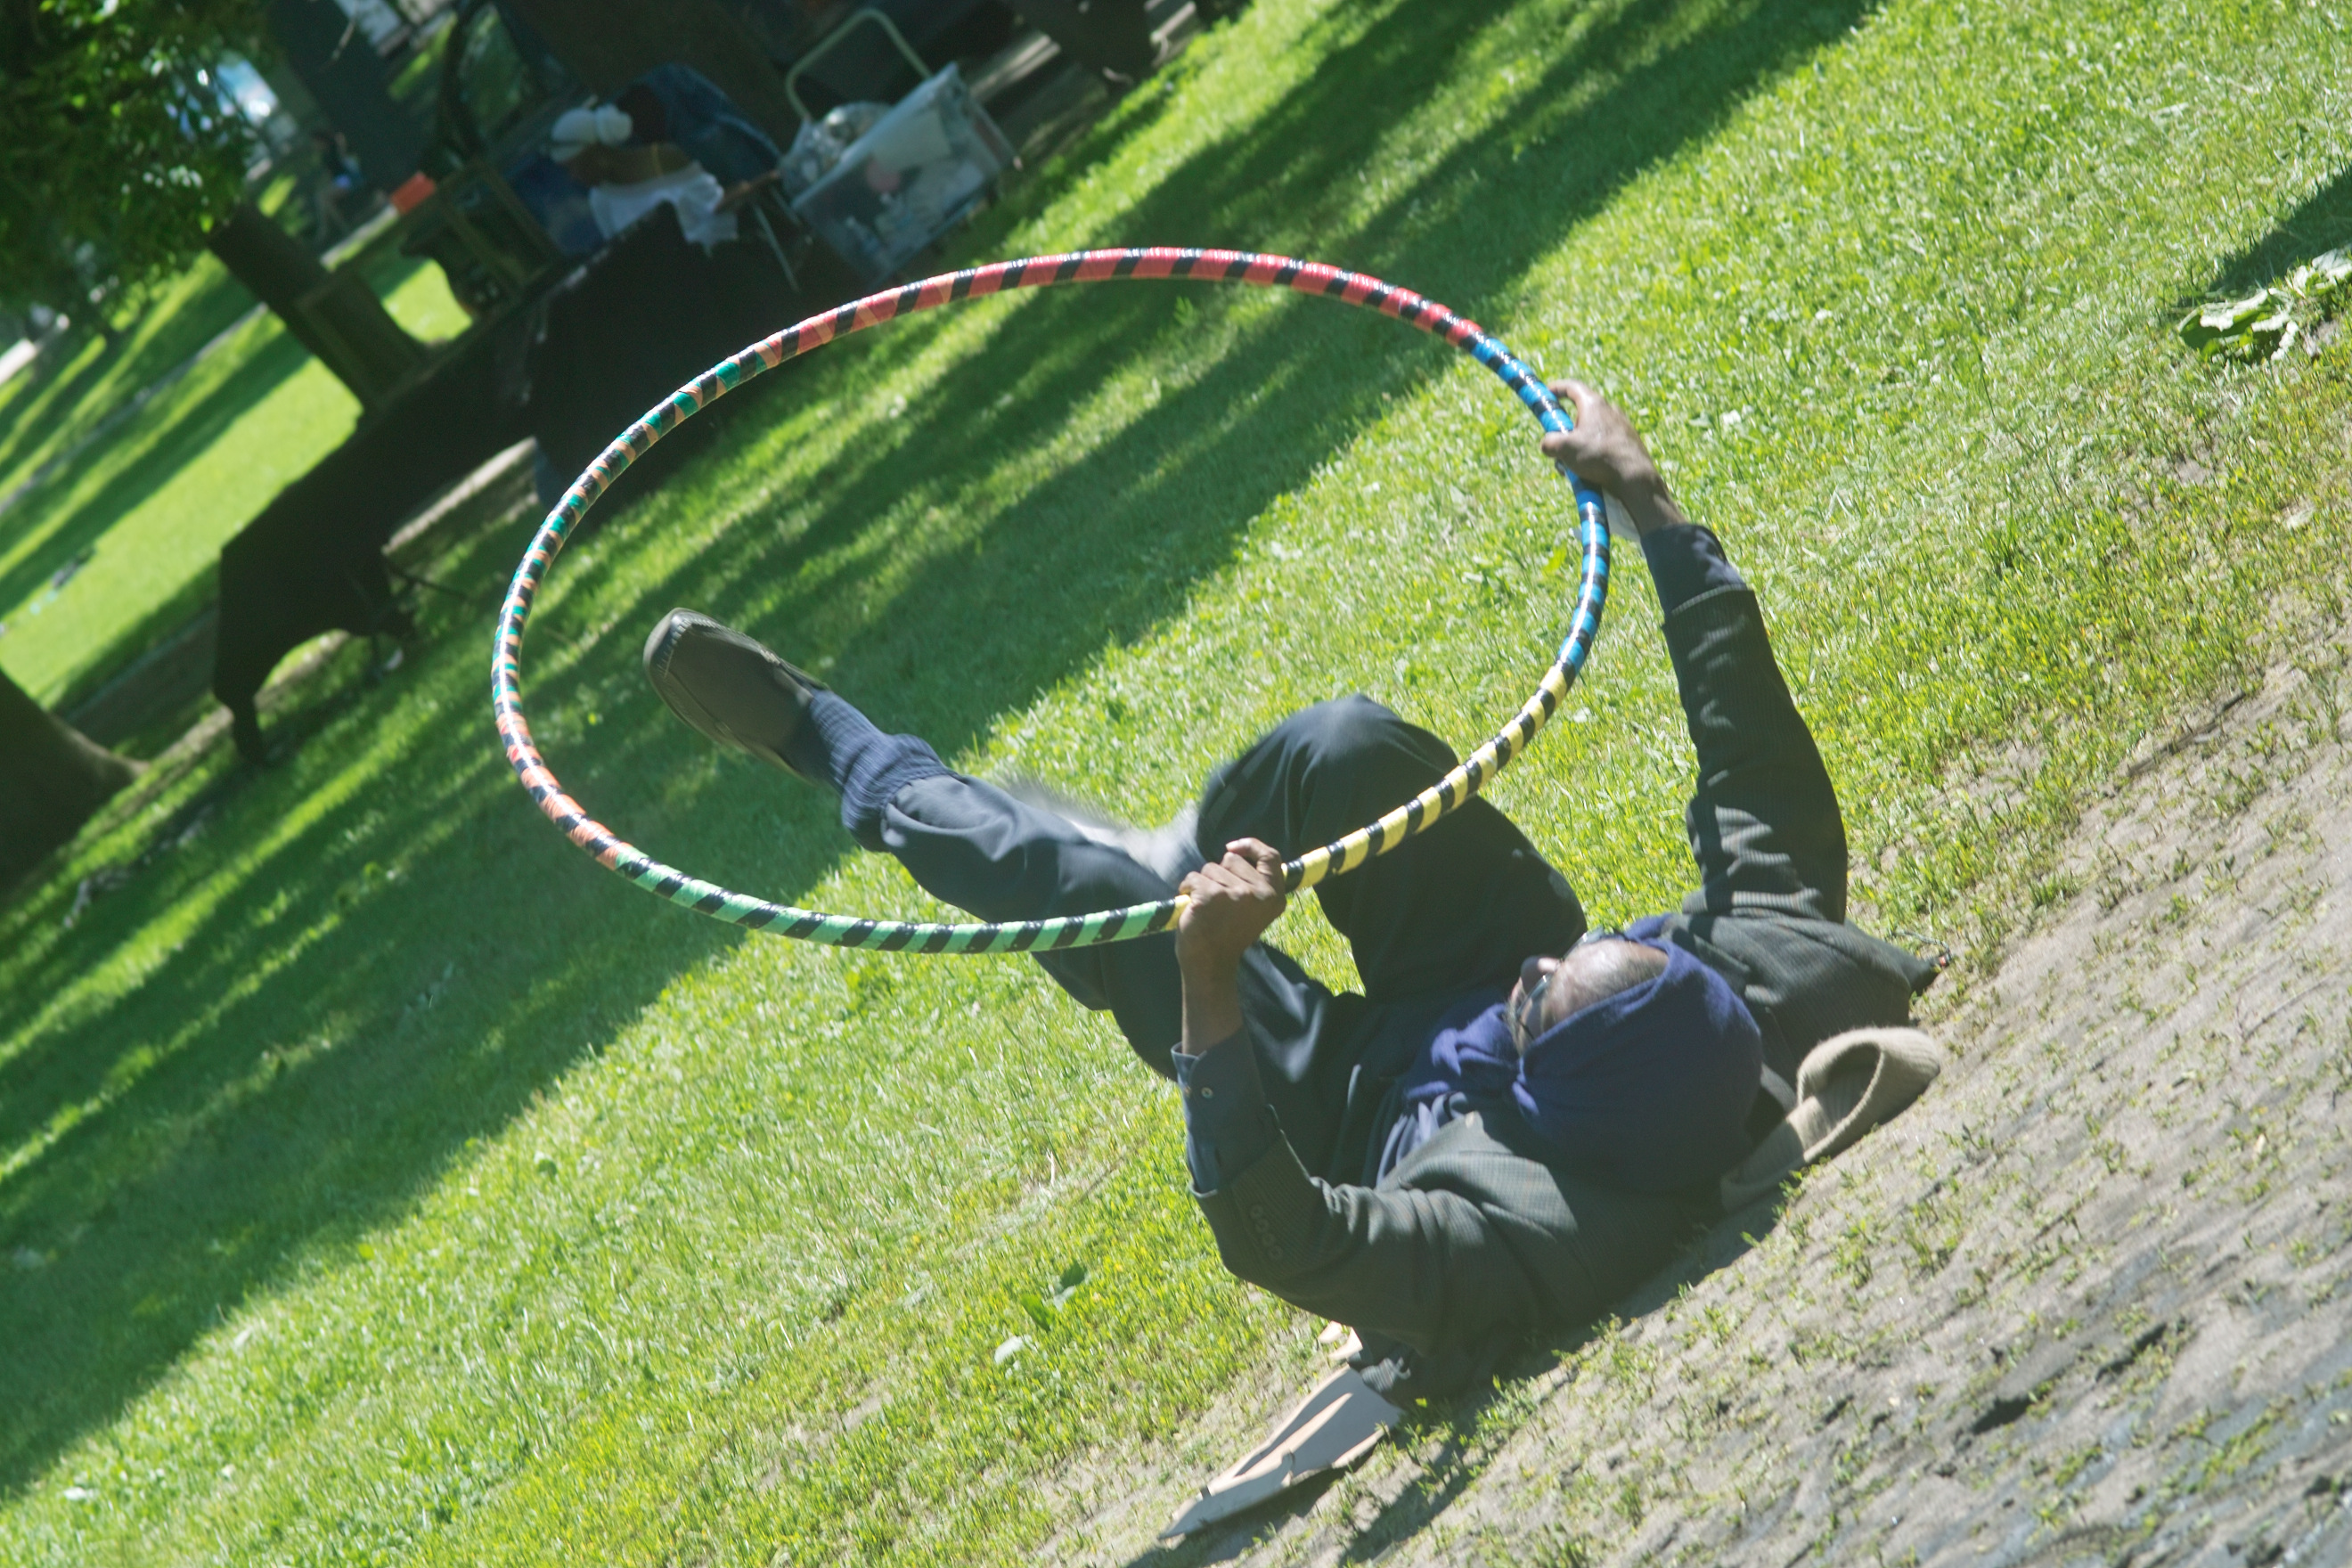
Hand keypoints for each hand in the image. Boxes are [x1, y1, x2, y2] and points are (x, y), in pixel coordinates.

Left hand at [1175, 837, 1287, 971]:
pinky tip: (1191, 906)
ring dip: (1202, 883)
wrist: (1210, 964)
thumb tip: (1236, 853)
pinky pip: (1193, 877)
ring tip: (1206, 907)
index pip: (1271, 857)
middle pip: (1231, 859)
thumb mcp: (1254, 910)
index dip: (1251, 846)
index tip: (1232, 848)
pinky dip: (1186, 888)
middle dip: (1219, 873)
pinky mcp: (1212, 895)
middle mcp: (1259, 894)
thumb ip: (1254, 885)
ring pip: (1210, 868)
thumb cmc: (1227, 934)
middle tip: (1218, 902)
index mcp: (1274, 897)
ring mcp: (1236, 894)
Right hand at [1537, 379, 1690, 535]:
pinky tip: (1588, 475)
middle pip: (1580, 415)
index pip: (1571, 387)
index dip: (1556, 389)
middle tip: (1557, 447)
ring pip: (1590, 434)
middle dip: (1565, 432)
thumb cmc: (1599, 457)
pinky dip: (1591, 456)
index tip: (1546, 394)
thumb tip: (1548, 445)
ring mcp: (1620, 427)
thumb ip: (1549, 442)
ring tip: (1572, 469)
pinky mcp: (1627, 443)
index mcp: (1593, 404)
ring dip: (1576, 449)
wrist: (1634, 477)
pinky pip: (1602, 445)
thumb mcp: (1564, 449)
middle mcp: (1609, 411)